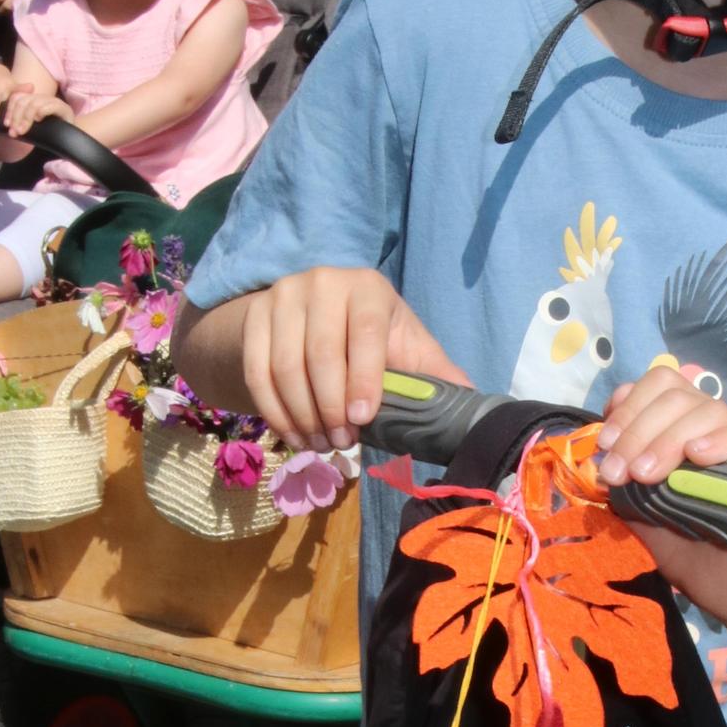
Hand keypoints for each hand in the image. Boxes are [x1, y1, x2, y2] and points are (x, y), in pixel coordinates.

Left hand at [2, 85, 73, 139]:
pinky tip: (39, 121)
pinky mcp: (65, 109)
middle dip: (16, 116)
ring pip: (35, 103)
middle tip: (14, 132)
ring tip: (23, 131)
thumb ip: (20, 122)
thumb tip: (7, 124)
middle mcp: (44, 99)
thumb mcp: (30, 128)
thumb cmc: (49, 137)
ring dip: (26, 118)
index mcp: (34, 101)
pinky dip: (42, 112)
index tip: (6, 124)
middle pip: (25, 100)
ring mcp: (55, 102)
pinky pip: (51, 105)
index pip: (18, 97)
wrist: (69, 143)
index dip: (10, 110)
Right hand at [237, 265, 468, 449]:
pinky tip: (293, 435)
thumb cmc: (369, 337)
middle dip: (331, 408)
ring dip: (302, 415)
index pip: (367, 333)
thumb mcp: (404, 347)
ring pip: (286, 366)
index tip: (362, 420)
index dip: (364, 379)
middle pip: (321, 354)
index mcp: (368, 288)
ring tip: (319, 443)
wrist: (310, 315)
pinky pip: (258, 372)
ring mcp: (283, 295)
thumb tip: (472, 406)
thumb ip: (435, 374)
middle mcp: (323, 282)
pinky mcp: (254, 317)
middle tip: (341, 442)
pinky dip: (274, 411)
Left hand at [595, 364, 726, 631]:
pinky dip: (720, 441)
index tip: (605, 444)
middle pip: (675, 396)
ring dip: (667, 439)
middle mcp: (710, 422)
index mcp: (679, 422)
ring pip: (707, 410)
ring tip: (646, 475)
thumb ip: (622, 471)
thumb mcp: (637, 503)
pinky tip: (697, 456)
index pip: (658, 384)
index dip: (628, 406)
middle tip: (618, 473)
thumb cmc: (679, 539)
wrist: (718, 584)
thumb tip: (600, 451)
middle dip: (637, 431)